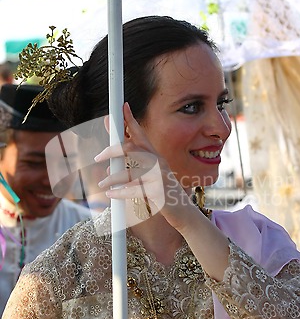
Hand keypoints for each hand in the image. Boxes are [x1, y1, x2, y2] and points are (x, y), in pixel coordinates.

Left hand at [95, 103, 193, 228]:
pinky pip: (133, 190)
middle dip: (111, 150)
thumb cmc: (161, 191)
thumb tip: (107, 159)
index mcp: (154, 156)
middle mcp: (158, 163)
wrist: (182, 211)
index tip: (122, 107)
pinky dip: (119, 193)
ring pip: (128, 172)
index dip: (130, 119)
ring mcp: (159, 176)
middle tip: (97, 157)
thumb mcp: (148, 175)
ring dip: (112, 178)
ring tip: (102, 185)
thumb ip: (130, 166)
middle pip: (130, 148)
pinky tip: (111, 194)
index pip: (140, 134)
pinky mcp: (158, 192)